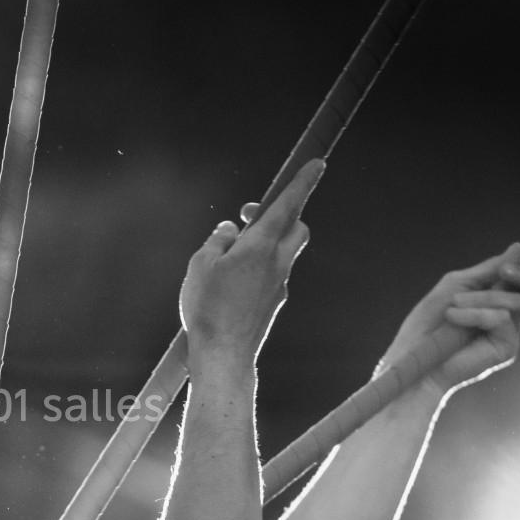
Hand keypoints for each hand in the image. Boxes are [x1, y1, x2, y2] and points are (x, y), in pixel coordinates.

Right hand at [180, 159, 324, 369]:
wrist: (223, 355)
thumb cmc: (209, 307)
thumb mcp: (201, 264)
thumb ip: (218, 240)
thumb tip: (230, 230)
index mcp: (261, 246)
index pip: (288, 205)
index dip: (303, 182)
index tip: (317, 164)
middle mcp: (277, 262)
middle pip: (296, 227)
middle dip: (282, 214)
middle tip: (250, 216)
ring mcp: (278, 285)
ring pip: (282, 252)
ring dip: (264, 244)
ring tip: (227, 255)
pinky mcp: (272, 303)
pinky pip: (269, 275)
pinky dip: (256, 269)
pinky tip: (228, 284)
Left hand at [380, 242, 519, 397]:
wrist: (413, 360)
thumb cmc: (427, 326)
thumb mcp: (455, 286)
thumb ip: (488, 270)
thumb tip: (519, 248)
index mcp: (497, 300)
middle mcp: (510, 318)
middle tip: (506, 271)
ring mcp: (510, 334)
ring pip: (515, 300)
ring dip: (479, 299)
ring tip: (452, 311)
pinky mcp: (507, 349)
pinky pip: (502, 317)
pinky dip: (474, 313)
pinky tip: (454, 321)